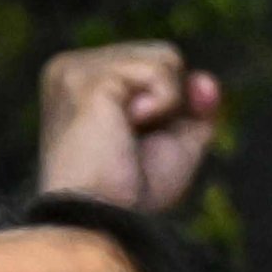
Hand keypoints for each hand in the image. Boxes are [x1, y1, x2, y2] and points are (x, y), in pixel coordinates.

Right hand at [38, 40, 219, 211]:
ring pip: (164, 57)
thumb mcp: (174, 143)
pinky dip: (162, 106)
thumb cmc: (127, 191)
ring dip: (166, 104)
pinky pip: (159, 72)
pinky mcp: (87, 79)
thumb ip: (195, 106)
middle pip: (163, 54)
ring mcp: (73, 69)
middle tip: (130, 141)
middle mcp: (69, 66)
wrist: (98, 217)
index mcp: (79, 80)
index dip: (171, 103)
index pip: (153, 64)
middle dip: (170, 101)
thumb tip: (203, 78)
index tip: (134, 141)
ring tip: (124, 135)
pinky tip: (124, 128)